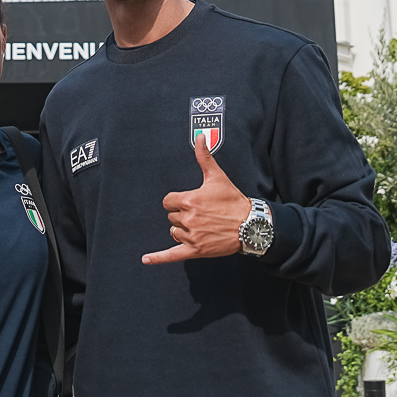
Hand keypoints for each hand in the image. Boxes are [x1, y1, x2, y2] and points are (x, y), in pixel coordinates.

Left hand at [142, 138, 251, 264]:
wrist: (250, 224)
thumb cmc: (233, 201)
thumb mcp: (217, 177)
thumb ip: (204, 157)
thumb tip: (200, 137)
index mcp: (190, 200)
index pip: (168, 201)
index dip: (176, 201)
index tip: (189, 202)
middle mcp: (189, 218)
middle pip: (171, 216)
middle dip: (182, 215)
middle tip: (201, 214)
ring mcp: (191, 236)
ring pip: (174, 232)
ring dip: (182, 230)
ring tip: (200, 226)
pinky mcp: (195, 250)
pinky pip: (171, 255)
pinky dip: (158, 258)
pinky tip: (145, 259)